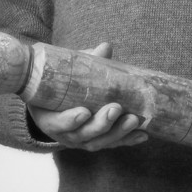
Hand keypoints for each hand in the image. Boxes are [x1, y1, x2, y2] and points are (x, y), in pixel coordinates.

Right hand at [28, 43, 148, 151]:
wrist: (57, 101)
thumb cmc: (60, 85)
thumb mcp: (64, 74)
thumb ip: (83, 63)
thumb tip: (105, 48)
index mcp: (49, 118)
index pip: (57, 123)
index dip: (70, 120)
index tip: (84, 112)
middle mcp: (65, 133)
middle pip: (83, 135)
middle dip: (101, 124)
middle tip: (115, 109)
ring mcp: (82, 140)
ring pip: (99, 142)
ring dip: (118, 132)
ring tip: (134, 120)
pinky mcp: (98, 141)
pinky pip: (113, 143)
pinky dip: (128, 139)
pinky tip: (142, 134)